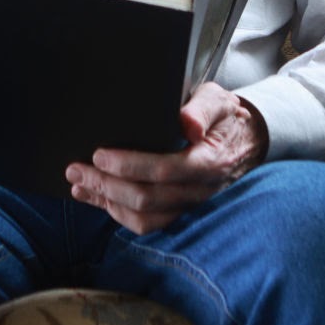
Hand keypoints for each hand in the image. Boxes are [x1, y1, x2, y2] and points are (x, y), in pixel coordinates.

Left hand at [65, 83, 267, 233]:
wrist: (248, 141)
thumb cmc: (226, 117)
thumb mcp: (219, 100)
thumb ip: (202, 109)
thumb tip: (186, 123)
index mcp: (209, 161)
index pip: (164, 169)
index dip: (129, 165)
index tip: (100, 154)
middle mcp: (199, 190)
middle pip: (147, 198)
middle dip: (106, 185)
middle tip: (75, 169)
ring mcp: (189, 205)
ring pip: (145, 219)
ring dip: (107, 203)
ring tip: (79, 186)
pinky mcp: (180, 212)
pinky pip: (148, 224)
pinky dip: (117, 214)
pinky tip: (96, 199)